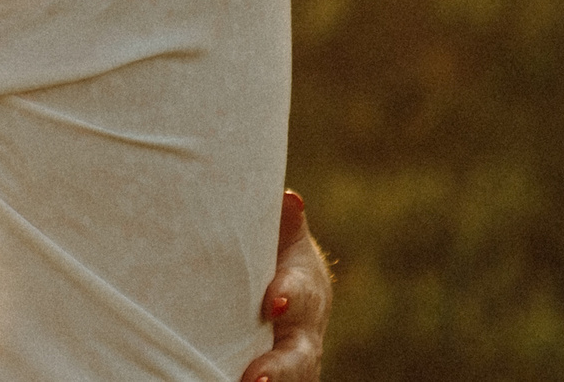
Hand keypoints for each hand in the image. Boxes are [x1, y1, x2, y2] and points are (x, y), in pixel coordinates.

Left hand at [241, 190, 330, 381]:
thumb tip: (289, 199)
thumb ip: (285, 223)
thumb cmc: (277, 255)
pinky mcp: (284, 377)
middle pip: (300, 354)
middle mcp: (305, 332)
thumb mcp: (283, 238)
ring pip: (294, 379)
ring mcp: (296, 361)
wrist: (289, 293)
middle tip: (257, 376)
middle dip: (281, 366)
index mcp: (306, 289)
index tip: (273, 302)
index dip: (289, 296)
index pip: (301, 295)